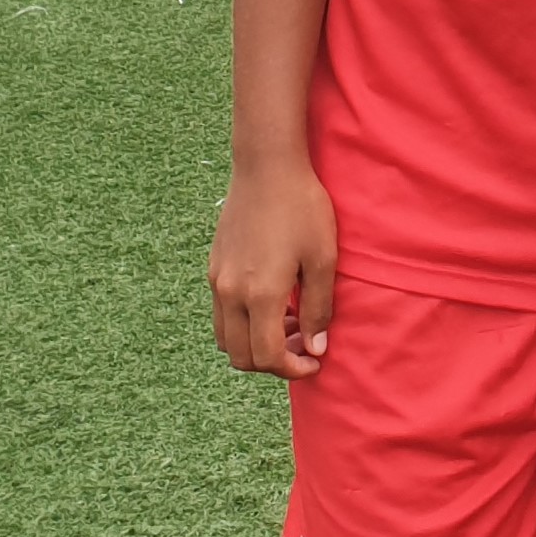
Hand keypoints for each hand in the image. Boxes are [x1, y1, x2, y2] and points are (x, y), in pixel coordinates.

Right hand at [209, 159, 339, 379]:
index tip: (315, 362)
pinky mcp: (213, 268)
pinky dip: (243, 324)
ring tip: (290, 323)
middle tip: (304, 345)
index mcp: (259, 294)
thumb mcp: (323, 258)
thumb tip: (316, 349)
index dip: (293, 369)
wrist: (266, 167)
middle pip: (241, 357)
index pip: (267, 357)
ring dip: (255, 345)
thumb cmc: (302, 208)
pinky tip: (272, 302)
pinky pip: (222, 314)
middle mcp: (230, 293)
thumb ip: (319, 308)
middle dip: (273, 363)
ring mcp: (217, 281)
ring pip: (226, 339)